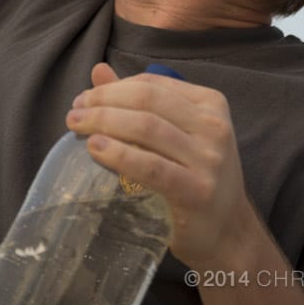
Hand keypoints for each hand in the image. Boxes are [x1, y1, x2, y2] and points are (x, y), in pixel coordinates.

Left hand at [65, 63, 253, 271]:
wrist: (228, 232)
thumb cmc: (195, 176)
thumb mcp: (177, 133)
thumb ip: (140, 103)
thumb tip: (98, 71)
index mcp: (211, 103)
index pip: (152, 83)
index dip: (114, 86)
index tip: (86, 97)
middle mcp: (214, 126)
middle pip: (147, 100)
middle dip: (104, 101)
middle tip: (75, 111)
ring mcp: (209, 159)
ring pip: (147, 127)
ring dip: (104, 122)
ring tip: (77, 126)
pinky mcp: (197, 191)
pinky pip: (151, 166)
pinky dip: (119, 154)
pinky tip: (95, 149)